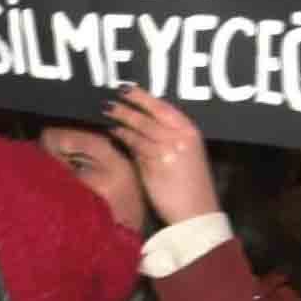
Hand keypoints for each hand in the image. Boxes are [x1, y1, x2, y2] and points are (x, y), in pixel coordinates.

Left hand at [105, 85, 219, 224]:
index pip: (163, 108)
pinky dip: (122, 137)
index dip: (143, 97)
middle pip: (148, 117)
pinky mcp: (155, 165)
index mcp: (190, 132)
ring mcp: (167, 151)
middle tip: (107, 99)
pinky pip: (135, 146)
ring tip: (105, 112)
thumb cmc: (189, 184)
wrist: (196, 212)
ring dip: (120, 120)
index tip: (126, 88)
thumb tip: (137, 126)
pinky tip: (112, 132)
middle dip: (126, 107)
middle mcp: (180, 138)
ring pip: (139, 130)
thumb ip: (165, 138)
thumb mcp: (183, 154)